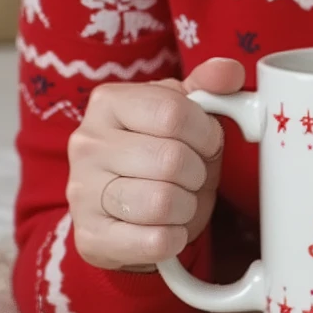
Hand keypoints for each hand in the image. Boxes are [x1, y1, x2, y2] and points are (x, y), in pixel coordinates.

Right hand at [67, 56, 245, 272]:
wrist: (128, 213)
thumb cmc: (161, 156)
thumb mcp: (183, 115)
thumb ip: (209, 87)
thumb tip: (230, 71)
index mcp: (109, 102)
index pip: (174, 113)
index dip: (205, 133)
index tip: (206, 143)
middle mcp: (87, 144)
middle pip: (171, 159)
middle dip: (197, 173)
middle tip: (191, 177)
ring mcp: (82, 192)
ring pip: (162, 202)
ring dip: (186, 207)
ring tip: (179, 202)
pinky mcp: (91, 238)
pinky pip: (154, 242)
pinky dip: (174, 238)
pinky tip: (167, 229)